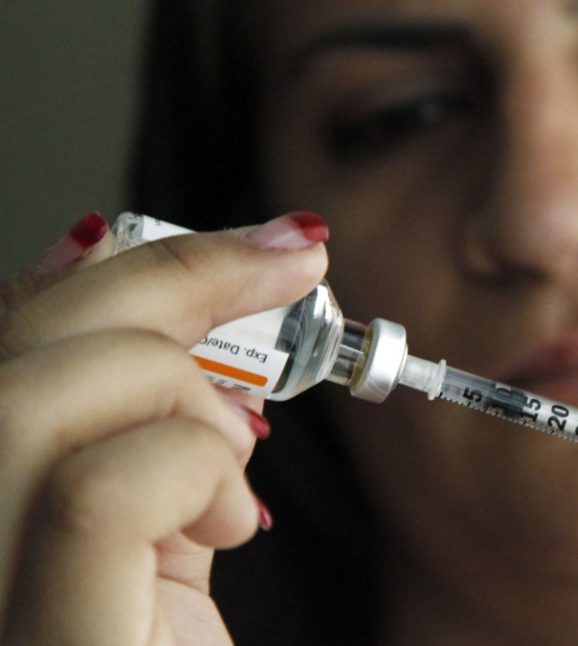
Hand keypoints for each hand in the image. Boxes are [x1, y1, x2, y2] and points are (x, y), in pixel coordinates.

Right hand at [0, 212, 327, 643]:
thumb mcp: (154, 546)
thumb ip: (143, 445)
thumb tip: (165, 321)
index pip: (2, 349)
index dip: (119, 268)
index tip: (255, 240)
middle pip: (10, 352)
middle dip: (171, 277)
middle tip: (293, 260)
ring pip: (29, 400)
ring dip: (175, 386)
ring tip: (241, 452)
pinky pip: (94, 496)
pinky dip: (188, 461)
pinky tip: (230, 511)